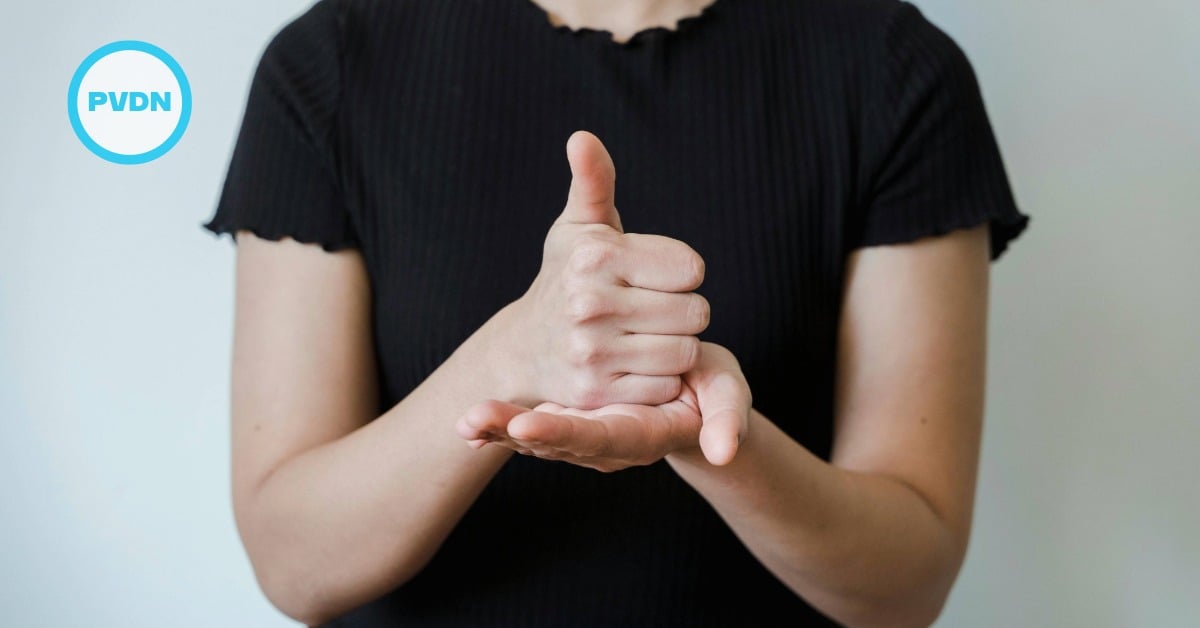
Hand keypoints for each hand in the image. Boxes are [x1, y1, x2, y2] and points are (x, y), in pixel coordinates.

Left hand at [458, 342, 750, 469]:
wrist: (691, 397)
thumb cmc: (711, 393)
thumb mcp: (727, 398)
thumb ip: (727, 420)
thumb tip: (723, 449)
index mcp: (642, 435)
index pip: (601, 437)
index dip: (567, 433)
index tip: (531, 426)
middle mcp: (607, 445)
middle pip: (557, 443)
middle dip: (514, 433)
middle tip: (474, 420)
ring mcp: (585, 438)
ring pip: (537, 441)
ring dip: (499, 431)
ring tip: (465, 422)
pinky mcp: (568, 426)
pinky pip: (531, 430)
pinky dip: (500, 429)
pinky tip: (466, 425)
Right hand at [497, 130, 710, 408]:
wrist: (524, 349)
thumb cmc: (566, 278)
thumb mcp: (579, 227)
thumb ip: (594, 181)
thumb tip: (582, 137)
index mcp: (595, 256)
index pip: (692, 267)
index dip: (681, 272)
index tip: (652, 276)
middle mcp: (590, 303)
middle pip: (697, 312)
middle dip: (683, 311)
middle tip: (650, 310)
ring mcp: (593, 352)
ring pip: (686, 350)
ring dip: (675, 346)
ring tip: (644, 336)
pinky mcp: (598, 394)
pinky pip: (667, 386)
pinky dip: (660, 379)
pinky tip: (634, 365)